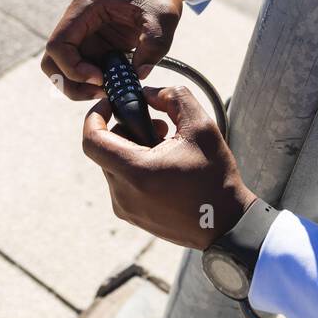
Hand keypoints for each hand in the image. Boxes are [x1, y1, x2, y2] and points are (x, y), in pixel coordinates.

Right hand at [41, 0, 194, 99]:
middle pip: (52, 60)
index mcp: (86, 7)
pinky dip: (92, 84)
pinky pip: (82, 70)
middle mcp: (78, 21)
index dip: (72, 68)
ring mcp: (85, 34)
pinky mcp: (95, 46)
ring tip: (108, 91)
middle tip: (100, 90)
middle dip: (70, 82)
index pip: (58, 44)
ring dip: (78, 86)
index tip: (100, 78)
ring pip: (62, 69)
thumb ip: (154, 46)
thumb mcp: (163, 17)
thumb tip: (138, 75)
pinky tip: (115, 85)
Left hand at [82, 85, 256, 249]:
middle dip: (128, 130)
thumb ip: (173, 98)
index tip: (111, 103)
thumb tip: (148, 93)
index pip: (91, 140)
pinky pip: (122, 183)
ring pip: (114, 165)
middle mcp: (123, 194)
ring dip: (133, 149)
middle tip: (160, 127)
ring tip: (167, 148)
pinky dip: (136, 168)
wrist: (226, 224)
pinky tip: (165, 168)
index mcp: (136, 172)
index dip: (95, 115)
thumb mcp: (201, 126)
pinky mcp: (132, 216)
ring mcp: (125, 208)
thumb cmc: (215, 177)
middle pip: (106, 149)